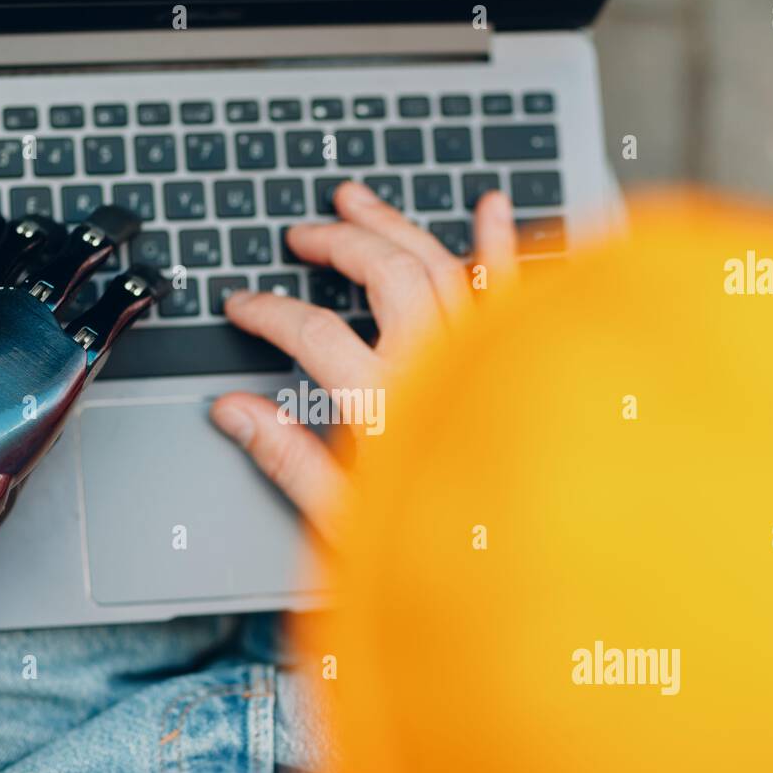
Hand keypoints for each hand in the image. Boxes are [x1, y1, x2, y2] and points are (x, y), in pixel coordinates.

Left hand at [0, 205, 165, 543]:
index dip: (142, 286)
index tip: (150, 276)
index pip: (117, 308)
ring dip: (43, 231)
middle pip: (78, 257)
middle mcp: (25, 322)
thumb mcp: (28, 458)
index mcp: (61, 365)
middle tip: (118, 225)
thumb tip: (37, 408)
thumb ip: (41, 417)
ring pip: (23, 243)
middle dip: (105, 234)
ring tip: (49, 228)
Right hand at [210, 181, 518, 544]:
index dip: (268, 313)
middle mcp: (439, 367)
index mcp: (386, 406)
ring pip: (440, 265)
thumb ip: (288, 460)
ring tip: (360, 203)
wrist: (539, 570)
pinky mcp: (524, 361)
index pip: (312, 334)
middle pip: (383, 276)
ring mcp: (484, 357)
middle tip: (303, 235)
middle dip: (337, 243)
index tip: (242, 306)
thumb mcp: (345, 522)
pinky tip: (492, 208)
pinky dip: (502, 244)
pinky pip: (514, 287)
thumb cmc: (452, 556)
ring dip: (397, 226)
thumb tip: (234, 413)